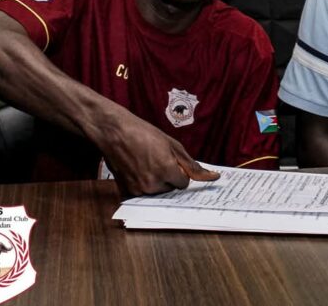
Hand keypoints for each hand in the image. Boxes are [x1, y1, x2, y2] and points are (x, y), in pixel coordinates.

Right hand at [98, 113, 219, 195]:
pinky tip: (136, 170)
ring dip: (156, 182)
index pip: (183, 184)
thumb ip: (192, 165)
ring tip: (145, 163)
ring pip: (157, 192)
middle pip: (170, 189)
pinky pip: (143, 194)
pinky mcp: (127, 192)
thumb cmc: (143, 134)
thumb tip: (213, 177)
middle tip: (155, 160)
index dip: (179, 172)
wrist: (114, 132)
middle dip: (168, 178)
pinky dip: (142, 185)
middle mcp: (153, 184)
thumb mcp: (172, 145)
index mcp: (166, 171)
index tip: (170, 161)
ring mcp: (138, 190)